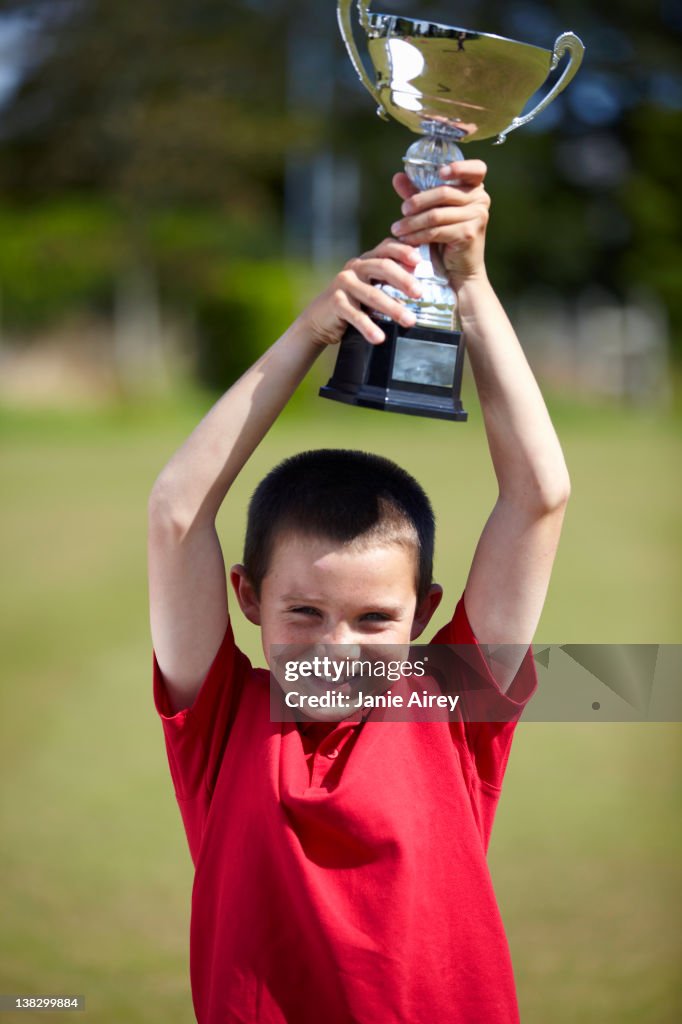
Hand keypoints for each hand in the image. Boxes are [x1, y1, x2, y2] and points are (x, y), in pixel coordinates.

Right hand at [299, 239, 423, 346]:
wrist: (320, 318)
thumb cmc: (352, 303)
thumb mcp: (371, 288)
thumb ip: (390, 283)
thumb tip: (417, 287)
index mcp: (367, 260)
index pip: (386, 248)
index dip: (403, 251)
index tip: (419, 261)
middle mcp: (355, 268)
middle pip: (382, 266)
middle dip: (403, 279)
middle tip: (419, 293)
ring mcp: (344, 284)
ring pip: (372, 294)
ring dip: (393, 308)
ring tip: (409, 321)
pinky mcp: (336, 302)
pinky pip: (356, 315)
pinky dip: (369, 328)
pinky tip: (379, 338)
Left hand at [390, 160, 489, 290]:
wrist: (460, 271)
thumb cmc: (446, 239)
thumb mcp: (431, 211)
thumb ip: (417, 193)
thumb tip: (398, 176)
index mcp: (475, 188)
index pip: (475, 169)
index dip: (458, 167)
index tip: (440, 173)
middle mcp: (480, 199)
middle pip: (444, 192)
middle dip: (418, 201)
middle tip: (402, 211)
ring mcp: (477, 216)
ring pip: (436, 214)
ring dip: (412, 222)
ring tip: (397, 229)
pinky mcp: (469, 234)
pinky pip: (437, 230)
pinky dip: (418, 235)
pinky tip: (406, 239)